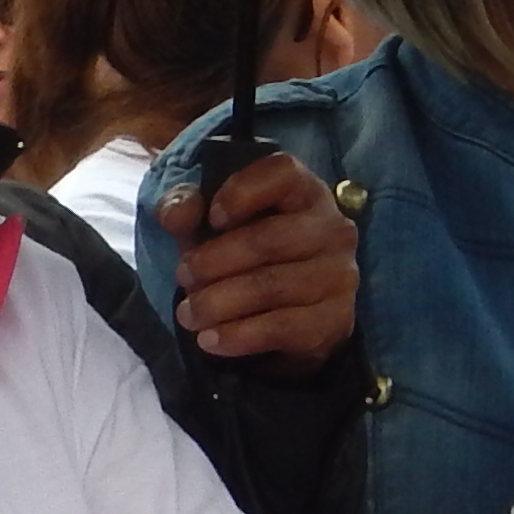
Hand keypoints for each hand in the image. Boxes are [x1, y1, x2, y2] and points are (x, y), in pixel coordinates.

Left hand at [156, 149, 360, 368]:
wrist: (280, 317)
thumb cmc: (242, 254)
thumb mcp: (208, 225)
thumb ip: (186, 208)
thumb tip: (175, 214)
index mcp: (303, 192)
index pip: (283, 173)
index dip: (242, 191)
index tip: (211, 218)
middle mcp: (332, 228)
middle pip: (268, 239)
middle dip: (212, 262)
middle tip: (182, 277)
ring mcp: (339, 275)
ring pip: (271, 286)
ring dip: (217, 303)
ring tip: (187, 314)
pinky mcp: (335, 319)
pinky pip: (281, 327)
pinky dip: (238, 336)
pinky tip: (210, 340)